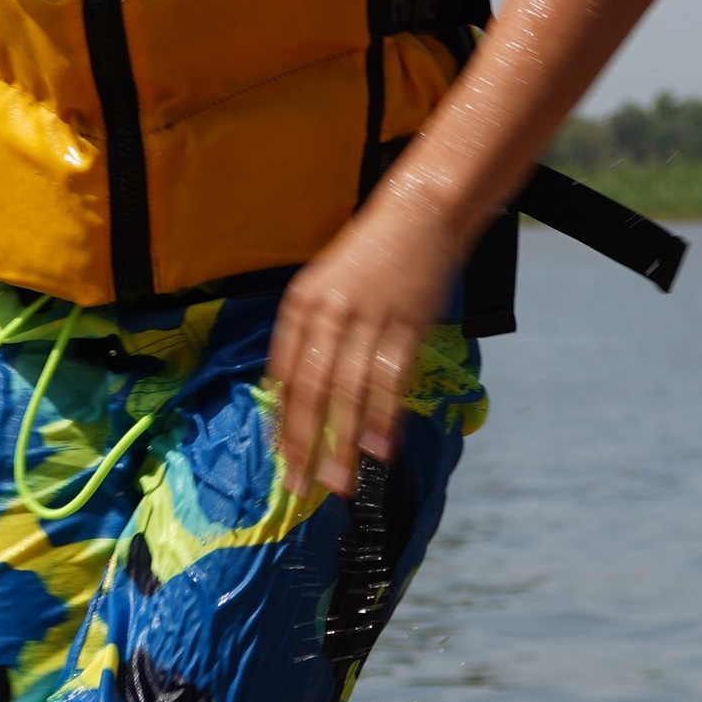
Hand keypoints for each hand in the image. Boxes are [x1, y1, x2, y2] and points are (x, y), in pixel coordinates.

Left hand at [269, 189, 466, 500]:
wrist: (419, 215)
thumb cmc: (369, 256)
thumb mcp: (324, 287)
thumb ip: (310, 336)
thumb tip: (296, 395)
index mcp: (301, 304)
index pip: (284, 373)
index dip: (283, 420)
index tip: (282, 459)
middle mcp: (329, 313)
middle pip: (312, 389)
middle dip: (306, 444)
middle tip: (302, 486)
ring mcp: (368, 318)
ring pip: (350, 392)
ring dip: (344, 443)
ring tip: (340, 482)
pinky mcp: (406, 324)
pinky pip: (391, 379)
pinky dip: (384, 417)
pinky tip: (379, 448)